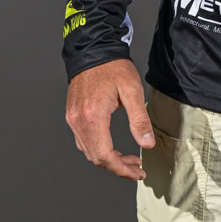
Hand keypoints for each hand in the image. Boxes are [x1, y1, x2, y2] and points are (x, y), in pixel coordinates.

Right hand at [65, 58, 154, 180]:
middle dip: (117, 166)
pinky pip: (82, 140)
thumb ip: (139, 119)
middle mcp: (78, 120)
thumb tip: (147, 143)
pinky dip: (97, 148)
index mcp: (93, 116)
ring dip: (108, 159)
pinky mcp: (72, 114)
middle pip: (95, 157)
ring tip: (128, 158)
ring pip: (88, 151)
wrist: (94, 49)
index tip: (137, 172)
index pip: (105, 156)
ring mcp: (73, 118)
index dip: (122, 168)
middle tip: (136, 167)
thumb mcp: (132, 90)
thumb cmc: (114, 66)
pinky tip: (111, 146)